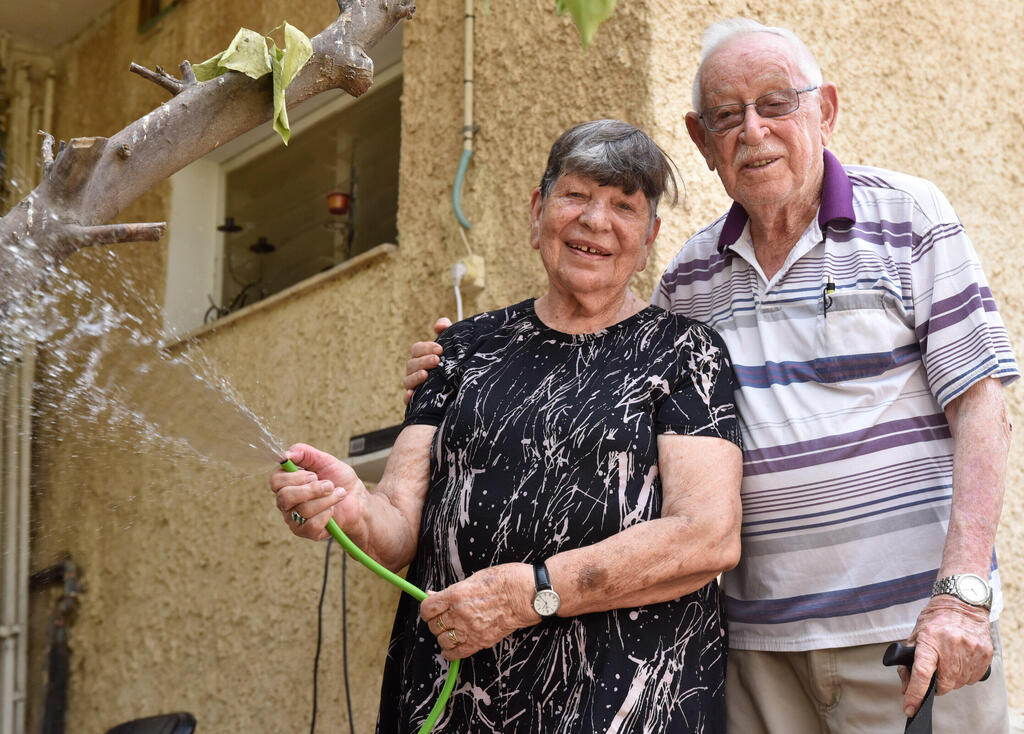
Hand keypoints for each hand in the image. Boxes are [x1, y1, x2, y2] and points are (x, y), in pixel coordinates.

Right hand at [270, 443, 362, 540]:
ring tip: (338, 494)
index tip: (314, 474)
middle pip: (285, 497)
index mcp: (287, 483)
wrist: (358, 499)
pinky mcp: (306, 532)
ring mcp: (294, 519)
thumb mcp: (325, 460)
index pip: (275, 481)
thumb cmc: (339, 480)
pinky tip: (333, 510)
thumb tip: (287, 454)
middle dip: (312, 489)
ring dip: (327, 499)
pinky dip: (327, 514)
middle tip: (329, 485)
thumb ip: (305, 453)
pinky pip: (311, 525)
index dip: (295, 477)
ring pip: (302, 510)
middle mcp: (286, 502)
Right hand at [402, 317, 451, 403]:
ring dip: (415, 377)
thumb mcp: (452, 347)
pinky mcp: (417, 402)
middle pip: (411, 364)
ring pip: (407, 381)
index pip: (416, 349)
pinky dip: (408, 397)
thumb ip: (446, 330)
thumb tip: (441, 324)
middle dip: (423, 361)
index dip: (426, 347)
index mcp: (421, 357)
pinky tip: (412, 395)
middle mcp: (415, 371)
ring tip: (426, 375)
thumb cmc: (454, 363)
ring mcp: (414, 386)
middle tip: (437, 360)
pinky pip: (408, 400)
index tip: (440, 349)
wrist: (463, 388)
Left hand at [420, 563, 537, 660]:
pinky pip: (457, 653)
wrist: (528, 594)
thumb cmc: (505, 580)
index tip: (431, 609)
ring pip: (443, 640)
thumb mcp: (475, 577)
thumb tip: (432, 595)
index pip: (428, 608)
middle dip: (435, 621)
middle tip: (442, 617)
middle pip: (434, 625)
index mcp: (457, 594)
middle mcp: (461, 613)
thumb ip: (452, 590)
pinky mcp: (481, 641)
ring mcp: (471, 629)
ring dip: (443, 635)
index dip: (426, 609)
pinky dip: (449, 652)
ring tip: (449, 630)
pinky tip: (450, 647)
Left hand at [899, 595, 992, 716]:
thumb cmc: (935, 620)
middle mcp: (951, 646)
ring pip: (958, 683)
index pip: (922, 673)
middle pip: (943, 684)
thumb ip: (908, 663)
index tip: (909, 708)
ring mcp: (970, 651)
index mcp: (930, 641)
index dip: (915, 693)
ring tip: (948, 660)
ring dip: (951, 679)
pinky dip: (964, 675)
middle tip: (935, 673)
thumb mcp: (915, 636)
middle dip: (936, 685)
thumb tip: (906, 689)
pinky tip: (960, 660)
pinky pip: (972, 678)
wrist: (961, 604)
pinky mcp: (984, 655)